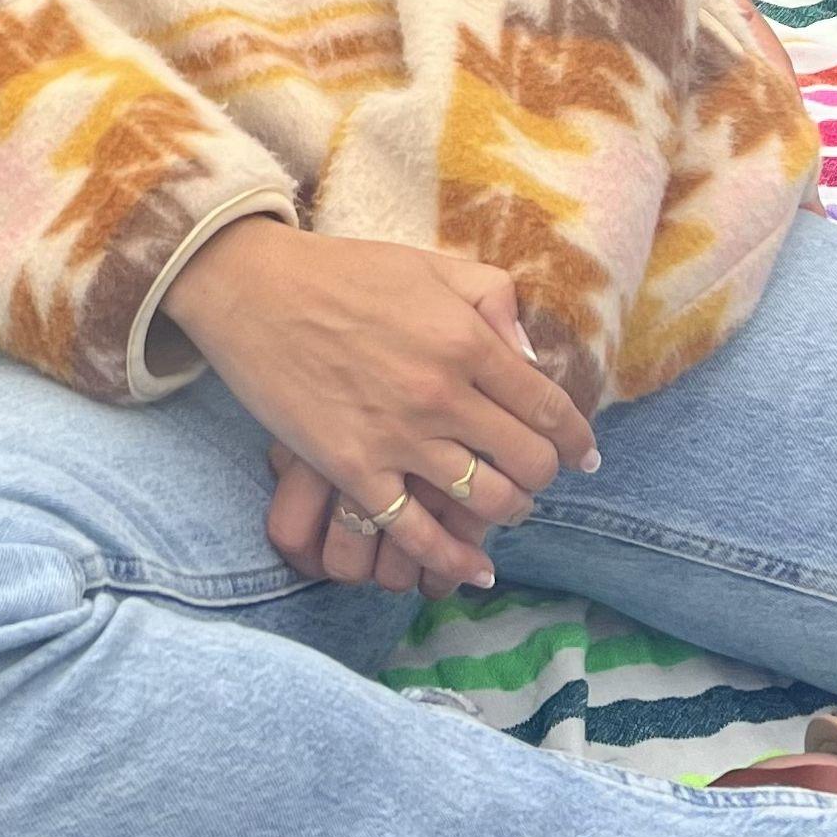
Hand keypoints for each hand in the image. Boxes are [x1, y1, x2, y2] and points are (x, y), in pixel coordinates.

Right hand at [159, 220, 599, 598]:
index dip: (576, 440)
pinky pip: (417, 532)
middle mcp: (442, 394)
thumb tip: (530, 353)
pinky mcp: (353, 470)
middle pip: (527, 462)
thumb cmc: (342, 272)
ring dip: (508, 514)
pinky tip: (474, 571)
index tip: (584, 456)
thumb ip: (491, 299)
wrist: (253, 290)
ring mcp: (398, 437)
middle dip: (544, 477)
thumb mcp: (429, 264)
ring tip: (507, 510)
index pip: (547, 407)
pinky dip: (454, 560)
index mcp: (465, 339)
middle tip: (537, 478)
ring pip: (484, 501)